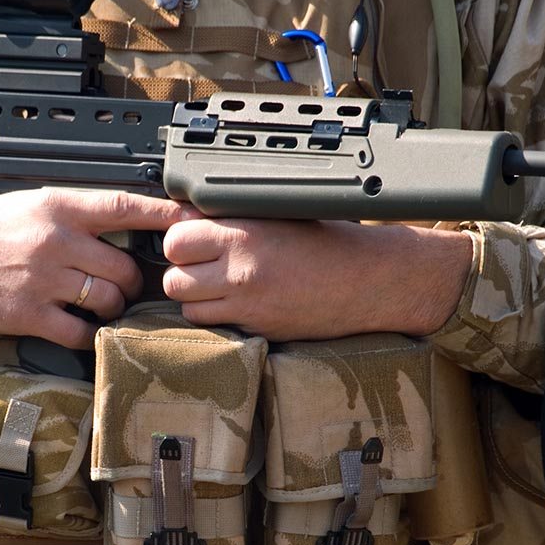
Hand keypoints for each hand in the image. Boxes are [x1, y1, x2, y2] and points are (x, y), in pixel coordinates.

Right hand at [0, 188, 190, 347]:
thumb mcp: (34, 205)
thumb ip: (78, 215)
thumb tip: (126, 224)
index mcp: (60, 207)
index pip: (126, 207)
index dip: (166, 215)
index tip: (196, 219)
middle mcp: (56, 241)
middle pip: (125, 267)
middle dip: (132, 281)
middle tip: (123, 285)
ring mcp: (43, 279)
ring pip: (108, 299)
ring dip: (113, 307)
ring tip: (100, 304)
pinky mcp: (28, 314)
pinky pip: (79, 332)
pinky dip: (88, 334)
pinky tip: (80, 327)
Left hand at [162, 218, 473, 340]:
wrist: (370, 280)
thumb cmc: (330, 243)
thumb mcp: (278, 215)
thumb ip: (231, 219)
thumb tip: (186, 218)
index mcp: (245, 234)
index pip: (176, 239)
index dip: (181, 242)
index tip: (193, 242)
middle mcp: (240, 269)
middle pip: (173, 276)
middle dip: (184, 271)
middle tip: (206, 267)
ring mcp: (247, 304)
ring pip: (186, 306)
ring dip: (196, 298)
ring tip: (221, 288)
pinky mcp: (257, 329)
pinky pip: (213, 326)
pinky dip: (217, 318)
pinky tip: (239, 305)